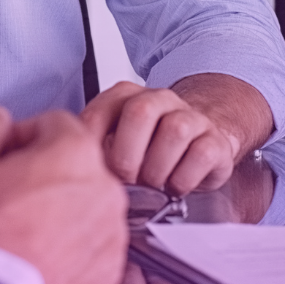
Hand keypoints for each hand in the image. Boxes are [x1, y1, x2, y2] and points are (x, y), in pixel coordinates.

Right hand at [0, 107, 126, 283]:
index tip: (6, 155)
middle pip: (72, 163)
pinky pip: (91, 242)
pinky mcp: (110, 267)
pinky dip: (70, 243)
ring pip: (84, 203)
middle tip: (9, 194)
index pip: (53, 123)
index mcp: (75, 152)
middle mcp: (105, 187)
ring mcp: (111, 230)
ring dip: (59, 208)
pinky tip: (38, 252)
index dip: (22, 136)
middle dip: (42, 173)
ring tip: (21, 228)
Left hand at [80, 74, 271, 194]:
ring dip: (157, 168)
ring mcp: (191, 117)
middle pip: (141, 111)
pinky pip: (201, 154)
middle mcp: (160, 100)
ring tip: (152, 184)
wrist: (199, 143)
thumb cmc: (150, 148)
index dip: (93, 143)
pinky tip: (174, 186)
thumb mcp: (115, 144)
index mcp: (127, 97)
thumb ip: (93, 150)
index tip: (90, 168)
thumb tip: (69, 170)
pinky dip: (183, 178)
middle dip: (128, 154)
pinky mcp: (215, 140)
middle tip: (125, 179)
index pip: (102, 110)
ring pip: (174, 131)